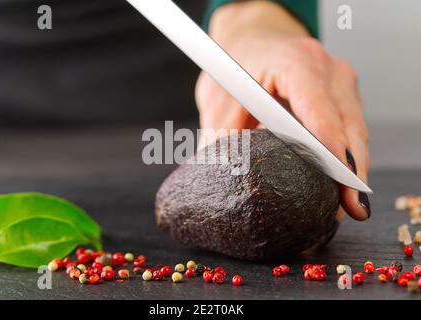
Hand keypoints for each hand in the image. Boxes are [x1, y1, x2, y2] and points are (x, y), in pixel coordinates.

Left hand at [196, 1, 369, 220]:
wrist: (253, 42)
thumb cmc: (235, 66)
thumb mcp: (219, 97)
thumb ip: (221, 135)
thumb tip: (219, 178)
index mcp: (296, 62)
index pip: (320, 108)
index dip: (330, 147)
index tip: (337, 179)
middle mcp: (327, 70)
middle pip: (348, 126)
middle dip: (349, 170)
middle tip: (346, 209)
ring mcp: (340, 82)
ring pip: (356, 132)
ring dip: (352, 168)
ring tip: (344, 206)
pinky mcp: (343, 96)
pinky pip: (351, 131)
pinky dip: (347, 157)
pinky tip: (338, 184)